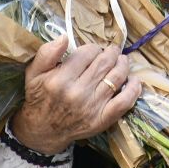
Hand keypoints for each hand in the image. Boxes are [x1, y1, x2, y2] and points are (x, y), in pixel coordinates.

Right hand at [8, 39, 141, 156]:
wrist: (43, 131)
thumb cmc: (40, 97)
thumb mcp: (34, 73)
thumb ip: (47, 53)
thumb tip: (65, 37)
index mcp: (60, 79)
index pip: (88, 52)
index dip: (94, 48)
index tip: (93, 51)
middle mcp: (77, 93)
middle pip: (105, 62)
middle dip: (112, 52)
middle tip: (112, 51)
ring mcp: (92, 107)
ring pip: (117, 77)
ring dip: (123, 64)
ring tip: (122, 60)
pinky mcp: (102, 120)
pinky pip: (125, 101)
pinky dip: (133, 88)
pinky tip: (134, 80)